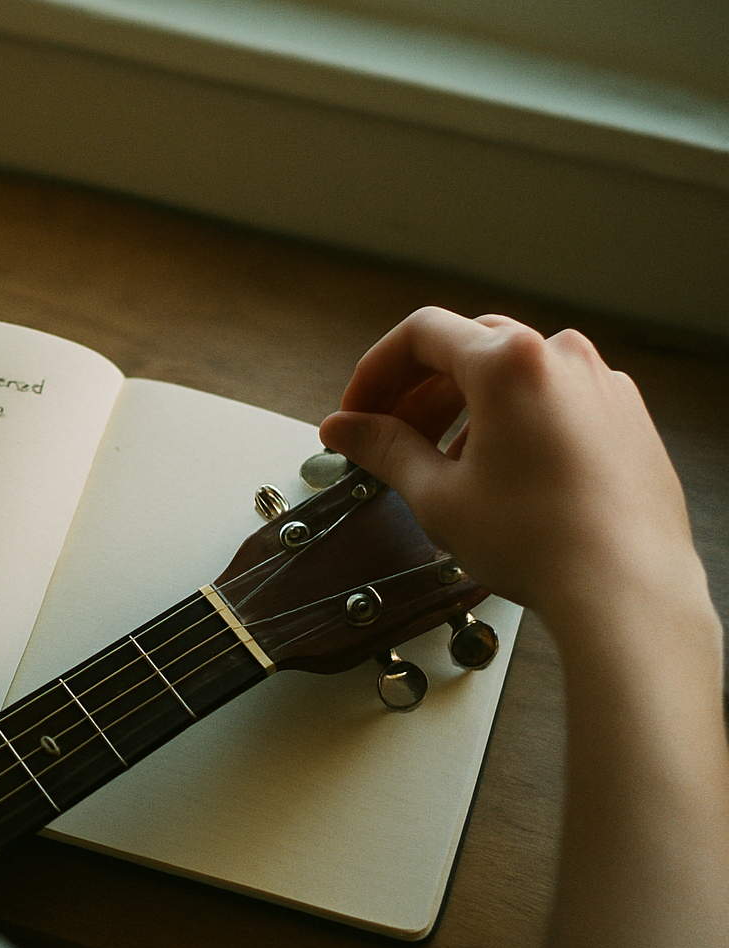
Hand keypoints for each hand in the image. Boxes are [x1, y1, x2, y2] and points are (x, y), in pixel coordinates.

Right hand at [318, 308, 697, 624]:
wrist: (627, 590)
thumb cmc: (541, 543)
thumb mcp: (436, 494)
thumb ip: (384, 448)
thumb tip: (345, 429)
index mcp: (510, 363)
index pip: (421, 334)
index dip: (375, 371)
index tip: (357, 411)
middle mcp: (562, 357)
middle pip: (467, 348)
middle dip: (417, 391)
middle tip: (387, 436)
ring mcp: (601, 384)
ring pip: (512, 374)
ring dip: (464, 407)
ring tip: (442, 463)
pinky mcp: (625, 417)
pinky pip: (555, 398)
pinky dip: (513, 420)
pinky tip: (498, 471)